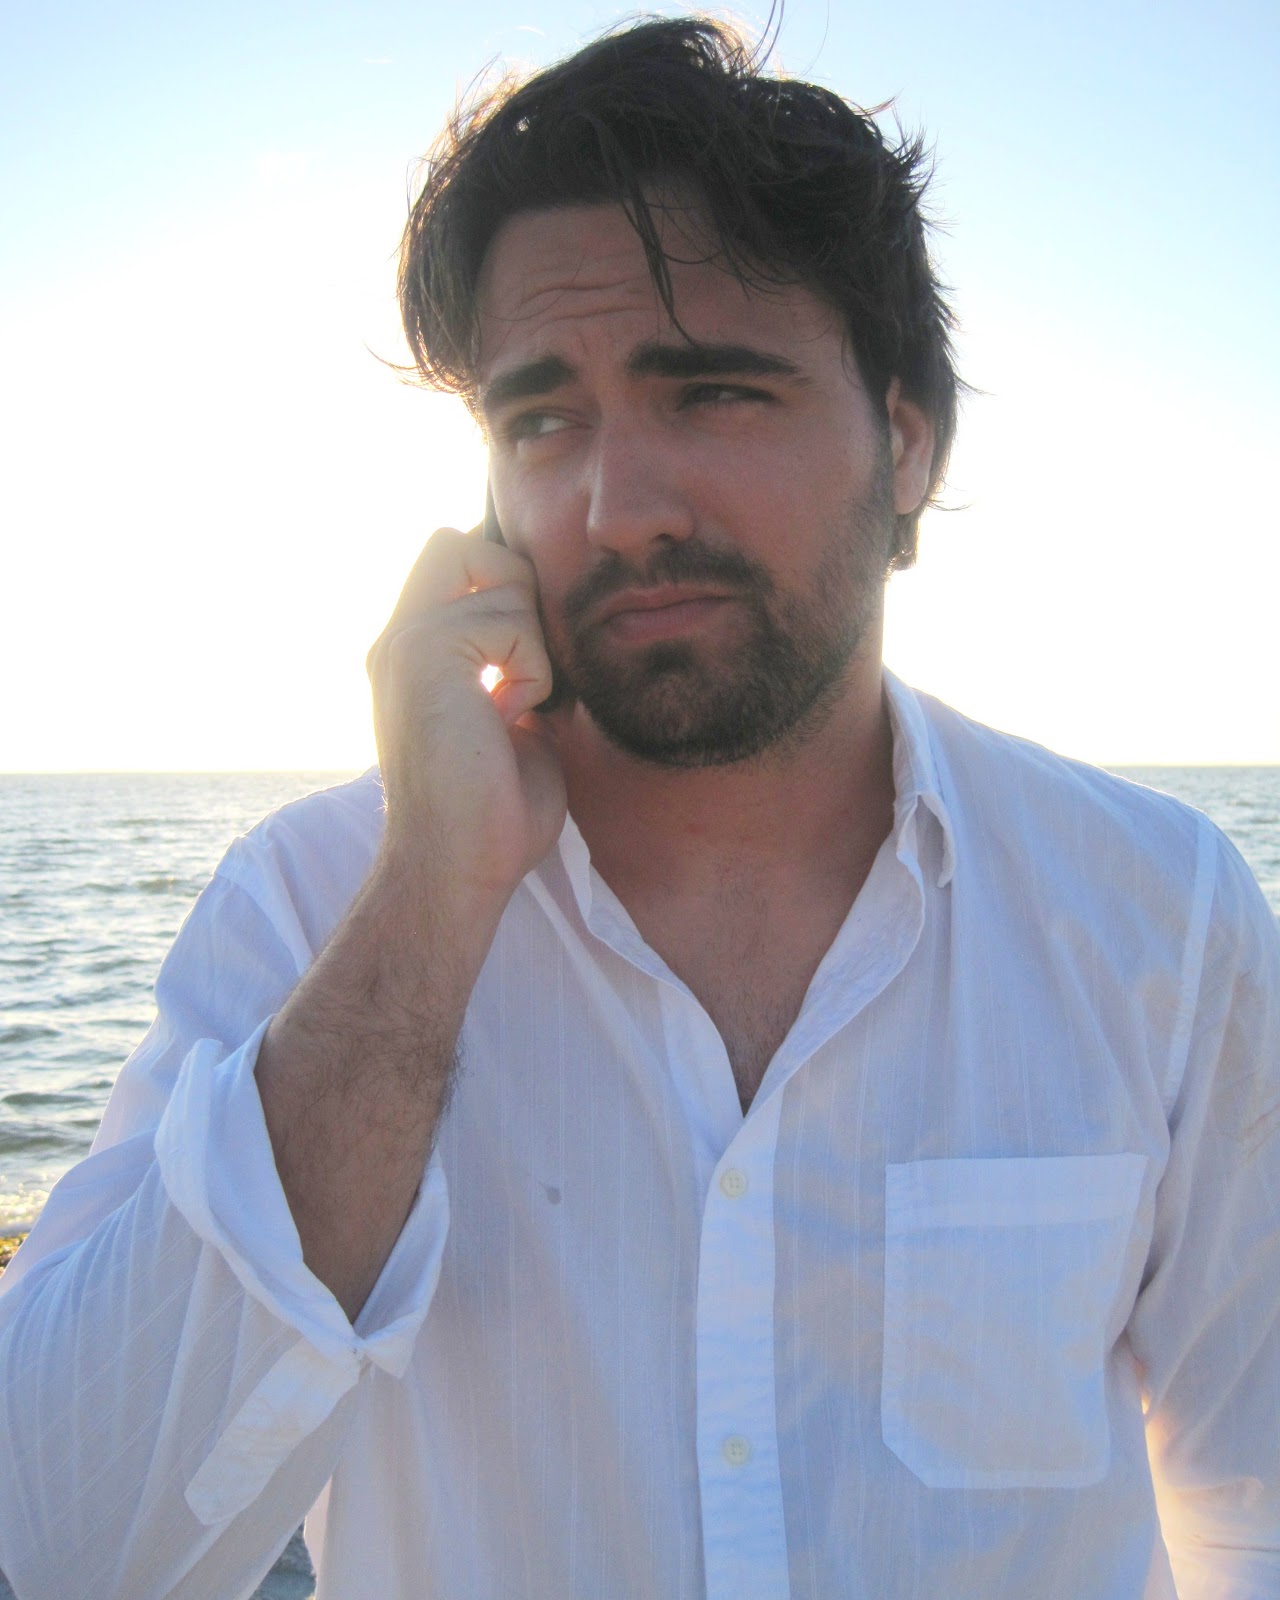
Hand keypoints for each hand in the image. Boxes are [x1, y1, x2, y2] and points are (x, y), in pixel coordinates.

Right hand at [366, 527, 568, 903]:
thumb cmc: (492, 816)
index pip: (450, 560)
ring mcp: (405, 642)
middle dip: (513, 587)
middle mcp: (396, 640)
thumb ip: (516, 670)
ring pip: (502, 580)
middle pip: (458, 542)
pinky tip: (509, 717)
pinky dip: (531, 669)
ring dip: (532, 646)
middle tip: (523, 665)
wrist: (457, 868)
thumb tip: (553, 637)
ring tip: (513, 708)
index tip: (525, 661)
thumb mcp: (512, 723)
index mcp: (410, 655)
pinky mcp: (426, 653)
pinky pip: (511, 620)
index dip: (500, 585)